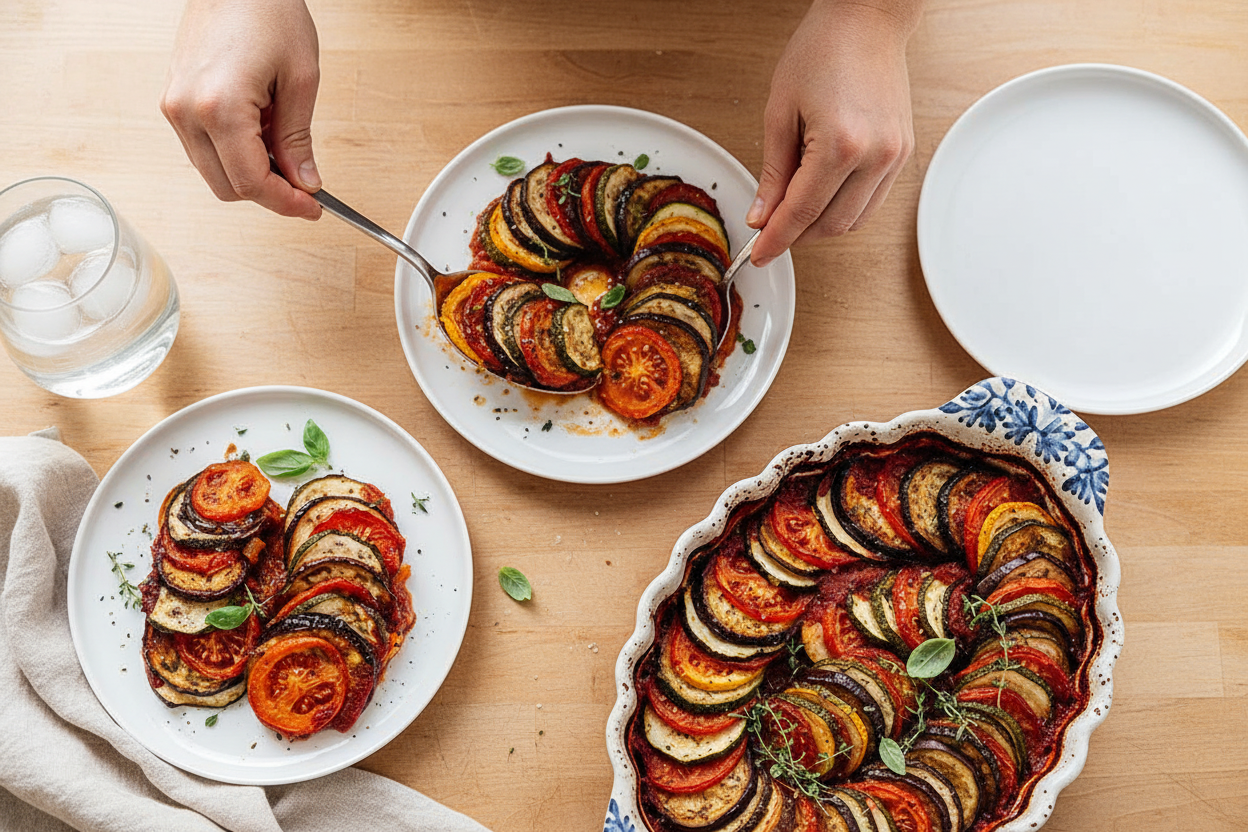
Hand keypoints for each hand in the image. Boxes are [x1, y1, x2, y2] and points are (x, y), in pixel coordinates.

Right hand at [161, 0, 322, 219]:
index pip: (250, 183)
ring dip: (251, 175)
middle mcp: (186, 111)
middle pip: (227, 188)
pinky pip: (203, 149)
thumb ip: (298, 139)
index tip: (312, 207)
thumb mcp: (300, 79)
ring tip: (283, 147)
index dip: (286, 204)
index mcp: (219, 107)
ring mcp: (174, 107)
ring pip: (213, 173)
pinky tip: (261, 134)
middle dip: (269, 194)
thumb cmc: (268, 12)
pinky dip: (234, 155)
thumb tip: (305, 182)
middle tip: (305, 186)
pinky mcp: (173, 101)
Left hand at [748, 0, 922, 265]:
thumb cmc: (824, 49)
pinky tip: (822, 198)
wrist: (868, 19)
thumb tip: (763, 215)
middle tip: (770, 232)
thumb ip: (773, 171)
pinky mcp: (903, 153)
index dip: (776, 239)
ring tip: (793, 214)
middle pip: (831, 224)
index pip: (802, 212)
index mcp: (841, 144)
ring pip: (855, 220)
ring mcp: (894, 156)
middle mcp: (875, 155)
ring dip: (821, 227)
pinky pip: (872, 201)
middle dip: (797, 236)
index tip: (758, 254)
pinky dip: (844, 209)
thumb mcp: (780, 111)